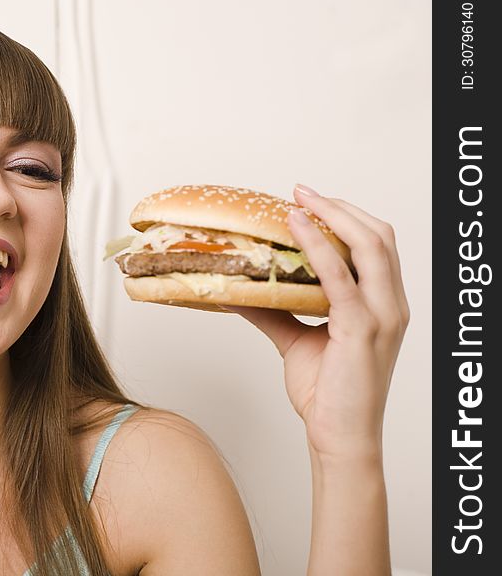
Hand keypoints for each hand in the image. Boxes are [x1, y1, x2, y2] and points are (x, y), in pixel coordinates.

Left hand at [223, 184, 409, 462]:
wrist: (339, 437)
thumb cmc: (327, 393)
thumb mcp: (296, 340)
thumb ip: (275, 310)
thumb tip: (239, 290)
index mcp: (382, 304)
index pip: (375, 245)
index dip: (345, 216)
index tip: (310, 200)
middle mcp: (390, 304)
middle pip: (378, 235)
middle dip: (340, 207)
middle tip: (301, 191)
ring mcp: (382, 315)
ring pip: (370, 245)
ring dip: (333, 215)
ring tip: (299, 200)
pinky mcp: (362, 328)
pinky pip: (341, 276)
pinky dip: (319, 246)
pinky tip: (296, 229)